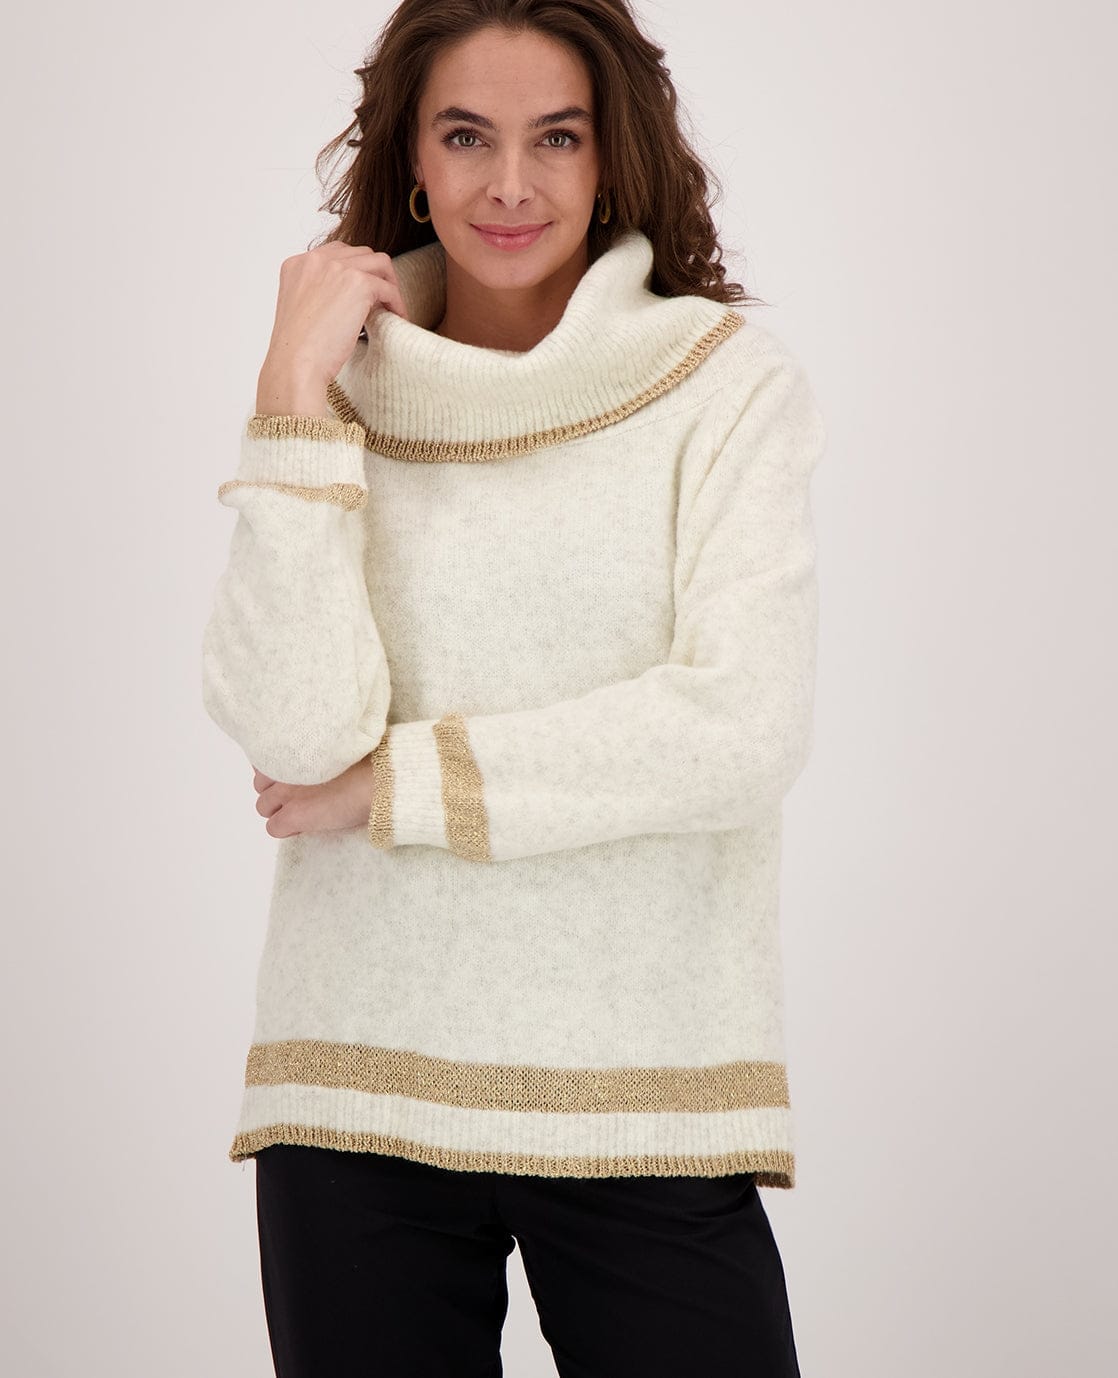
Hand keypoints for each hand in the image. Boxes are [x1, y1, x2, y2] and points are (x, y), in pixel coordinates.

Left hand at [250, 757, 374, 838]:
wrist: (380, 780)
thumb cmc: (370, 759)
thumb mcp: (338, 744)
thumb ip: (318, 749)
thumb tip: (314, 758)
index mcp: (294, 747)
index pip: (265, 760)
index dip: (281, 772)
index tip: (296, 778)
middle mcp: (284, 768)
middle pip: (260, 785)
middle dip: (276, 790)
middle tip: (300, 795)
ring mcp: (286, 793)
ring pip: (263, 807)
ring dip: (279, 810)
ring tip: (302, 811)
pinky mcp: (294, 815)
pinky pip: (273, 828)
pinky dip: (286, 828)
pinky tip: (305, 826)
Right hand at [260, 241, 409, 396]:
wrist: (295, 364)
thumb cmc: (297, 350)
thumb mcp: (301, 310)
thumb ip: (319, 294)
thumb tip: (348, 297)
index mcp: (297, 265)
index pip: (335, 254)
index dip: (354, 271)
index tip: (363, 293)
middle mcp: (315, 260)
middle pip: (359, 253)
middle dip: (374, 274)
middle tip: (382, 299)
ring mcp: (337, 268)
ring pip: (379, 263)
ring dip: (390, 283)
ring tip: (393, 306)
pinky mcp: (358, 283)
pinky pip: (388, 287)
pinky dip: (397, 302)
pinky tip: (397, 318)